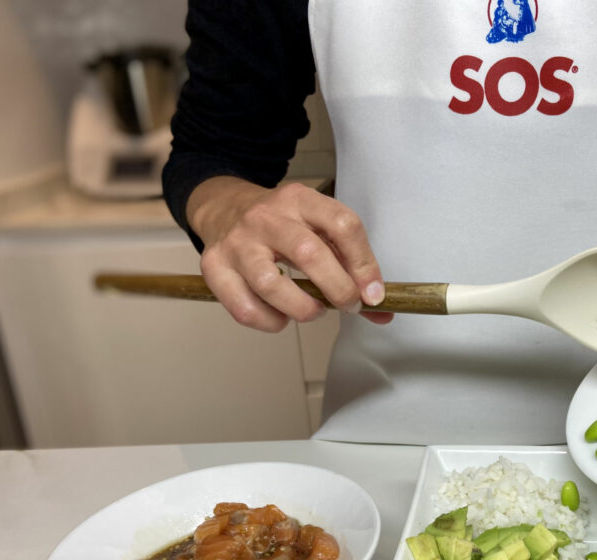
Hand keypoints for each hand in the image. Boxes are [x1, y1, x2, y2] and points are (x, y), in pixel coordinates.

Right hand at [187, 177, 392, 331]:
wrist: (224, 208)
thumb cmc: (281, 227)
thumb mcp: (318, 229)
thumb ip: (350, 266)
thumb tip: (381, 310)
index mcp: (300, 200)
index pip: (342, 225)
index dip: (364, 264)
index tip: (374, 294)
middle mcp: (267, 217)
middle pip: (309, 254)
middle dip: (338, 289)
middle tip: (348, 305)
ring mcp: (238, 242)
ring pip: (271, 284)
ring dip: (302, 309)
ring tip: (312, 311)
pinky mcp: (215, 267)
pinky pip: (244, 307)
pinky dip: (270, 322)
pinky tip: (280, 316)